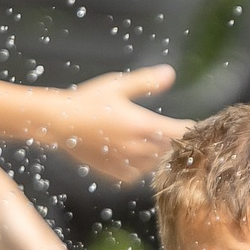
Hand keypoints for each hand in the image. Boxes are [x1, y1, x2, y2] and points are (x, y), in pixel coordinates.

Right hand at [57, 66, 180, 183]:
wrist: (60, 123)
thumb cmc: (88, 101)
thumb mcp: (118, 85)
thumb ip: (146, 81)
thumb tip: (170, 73)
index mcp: (143, 125)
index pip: (180, 132)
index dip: (189, 128)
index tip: (190, 124)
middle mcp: (137, 147)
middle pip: (170, 149)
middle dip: (173, 141)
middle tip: (170, 131)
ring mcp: (126, 162)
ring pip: (155, 164)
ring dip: (157, 155)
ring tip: (150, 142)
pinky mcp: (114, 173)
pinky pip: (137, 175)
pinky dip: (139, 167)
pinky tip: (133, 154)